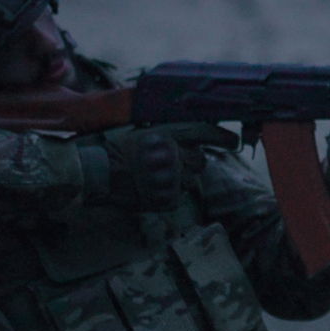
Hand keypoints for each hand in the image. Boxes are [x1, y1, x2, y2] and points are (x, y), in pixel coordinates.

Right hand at [82, 123, 238, 211]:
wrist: (95, 174)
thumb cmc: (115, 149)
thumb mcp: (141, 131)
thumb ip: (168, 133)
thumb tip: (195, 136)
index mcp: (164, 135)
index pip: (202, 132)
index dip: (221, 136)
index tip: (234, 141)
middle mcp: (169, 155)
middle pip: (200, 160)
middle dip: (190, 161)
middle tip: (171, 162)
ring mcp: (168, 179)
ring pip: (192, 180)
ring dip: (181, 178)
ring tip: (157, 175)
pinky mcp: (165, 198)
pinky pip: (179, 196)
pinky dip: (169, 193)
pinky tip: (152, 187)